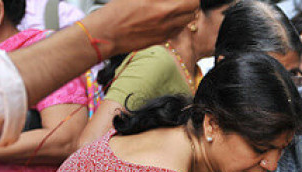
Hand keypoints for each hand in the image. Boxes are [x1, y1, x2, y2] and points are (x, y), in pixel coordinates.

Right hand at [84, 0, 198, 55]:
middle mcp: (165, 14)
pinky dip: (178, 22)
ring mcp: (166, 28)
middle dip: (190, 0)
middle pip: (193, 6)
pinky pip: (179, 29)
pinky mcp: (163, 38)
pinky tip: (168, 17)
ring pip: (189, 19)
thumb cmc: (116, 11)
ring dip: (186, 11)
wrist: (108, 33)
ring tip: (175, 6)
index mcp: (158, 1)